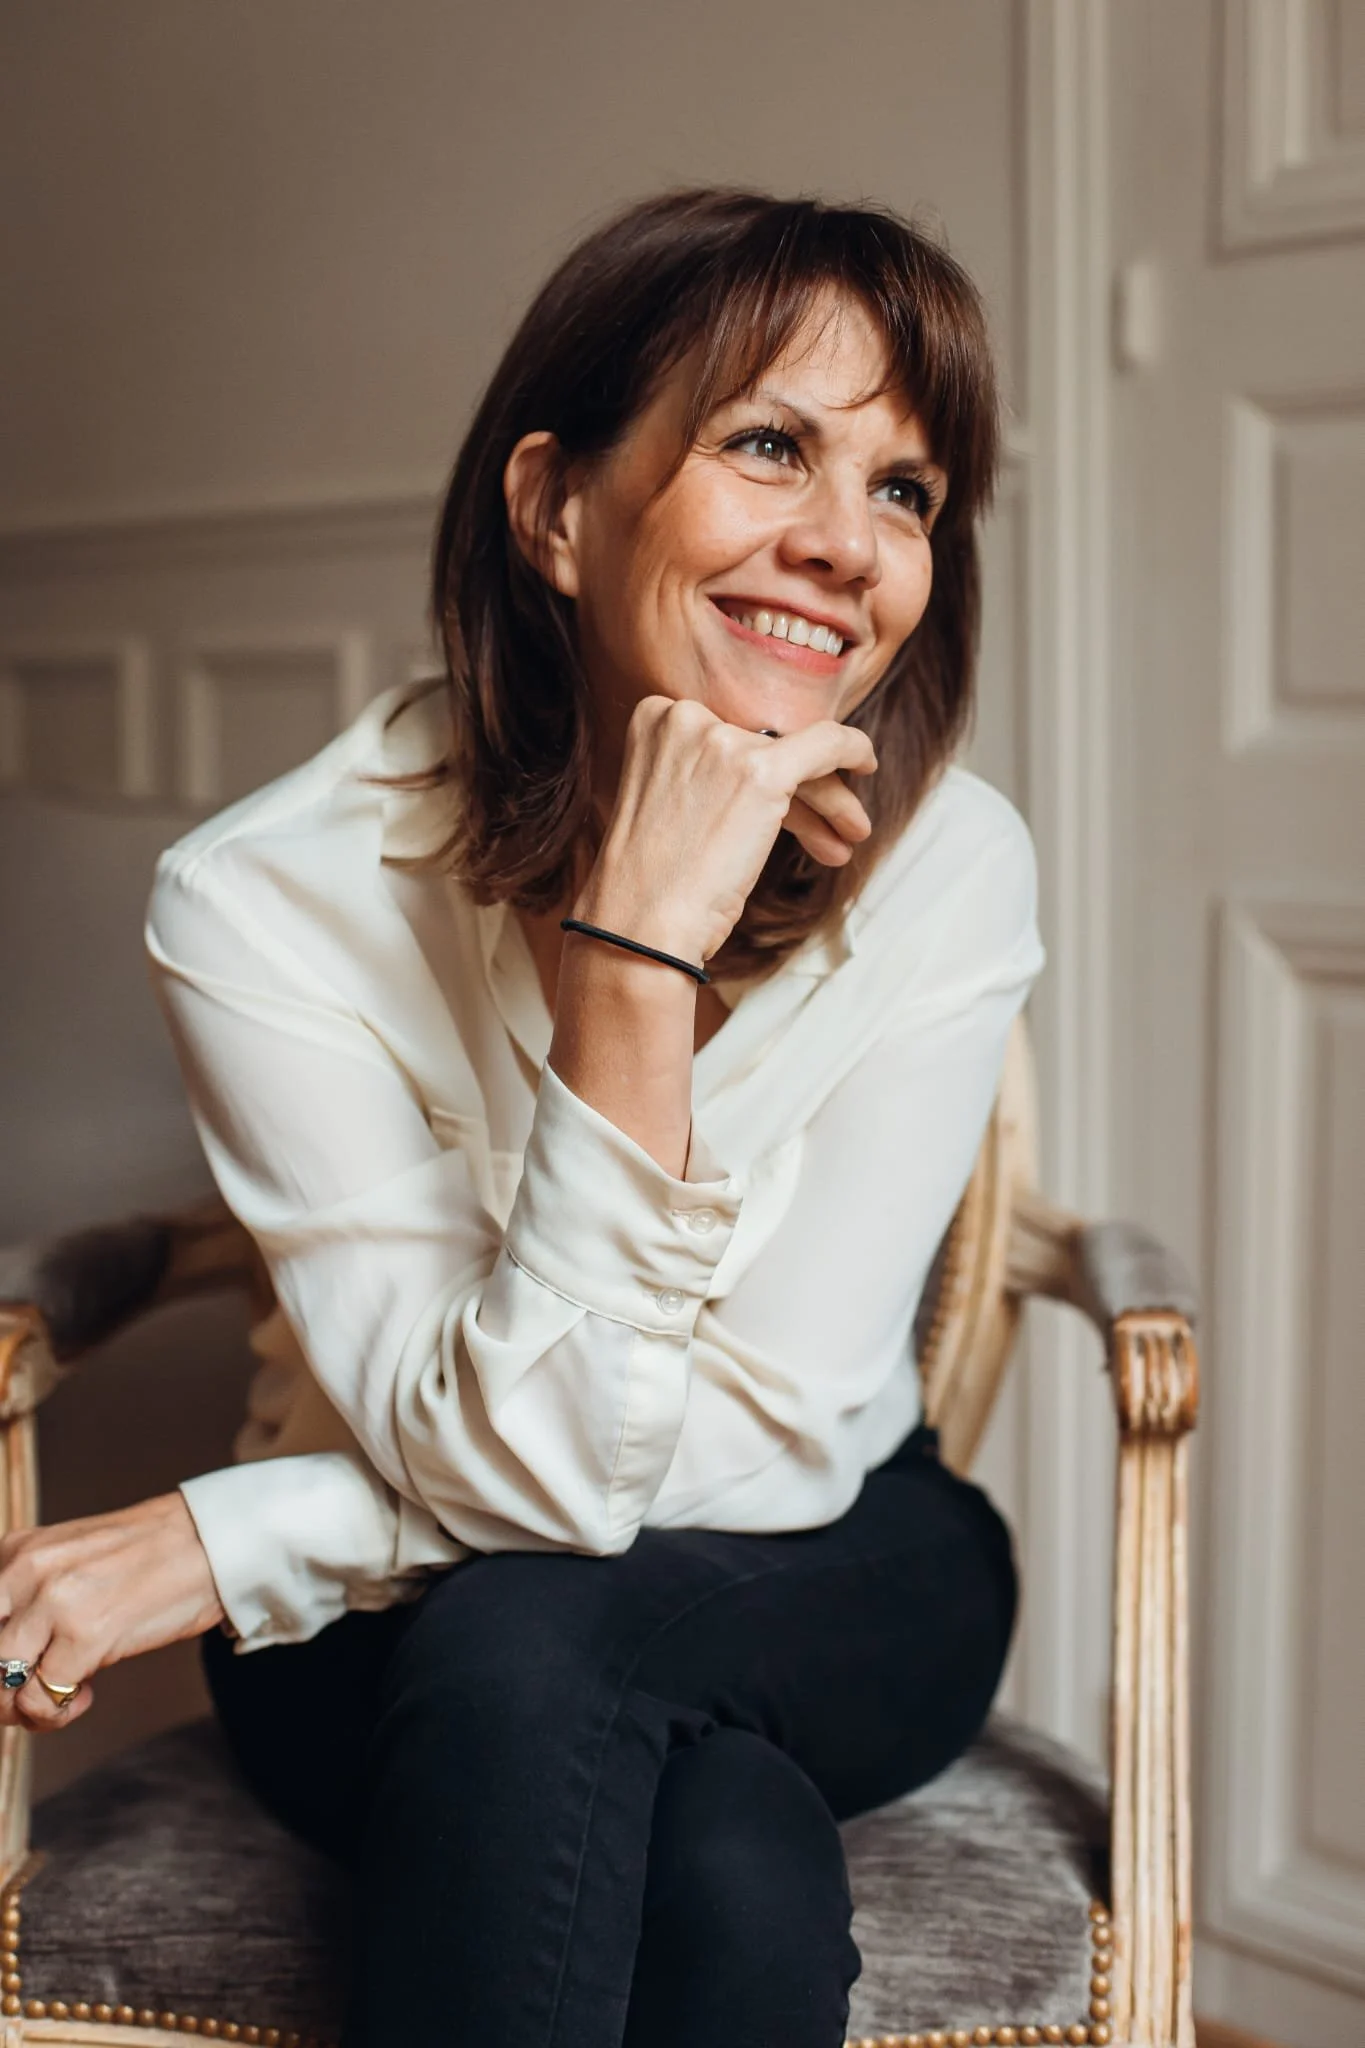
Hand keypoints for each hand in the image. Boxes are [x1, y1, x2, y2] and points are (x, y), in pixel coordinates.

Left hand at [0, 1493, 223, 1730]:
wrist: (209, 1542)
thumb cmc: (146, 1557)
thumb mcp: (67, 1563)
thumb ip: (27, 1599)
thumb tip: (2, 1668)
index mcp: (16, 1551)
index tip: (14, 1675)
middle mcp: (26, 1570)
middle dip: (1, 1689)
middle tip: (29, 1694)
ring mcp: (55, 1601)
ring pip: (0, 1683)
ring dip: (23, 1707)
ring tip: (57, 1697)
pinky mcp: (86, 1634)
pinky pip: (42, 1700)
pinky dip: (57, 1713)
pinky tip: (88, 1692)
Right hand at [577, 695, 877, 964]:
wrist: (641, 925)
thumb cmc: (651, 884)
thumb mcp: (667, 804)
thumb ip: (704, 774)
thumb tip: (768, 769)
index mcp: (655, 717)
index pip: (731, 735)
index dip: (762, 772)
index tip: (780, 809)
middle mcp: (686, 717)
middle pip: (766, 745)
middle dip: (801, 787)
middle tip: (826, 822)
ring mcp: (722, 742)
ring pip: (799, 755)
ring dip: (827, 797)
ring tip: (847, 833)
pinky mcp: (760, 770)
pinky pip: (827, 744)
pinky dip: (854, 750)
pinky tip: (867, 766)